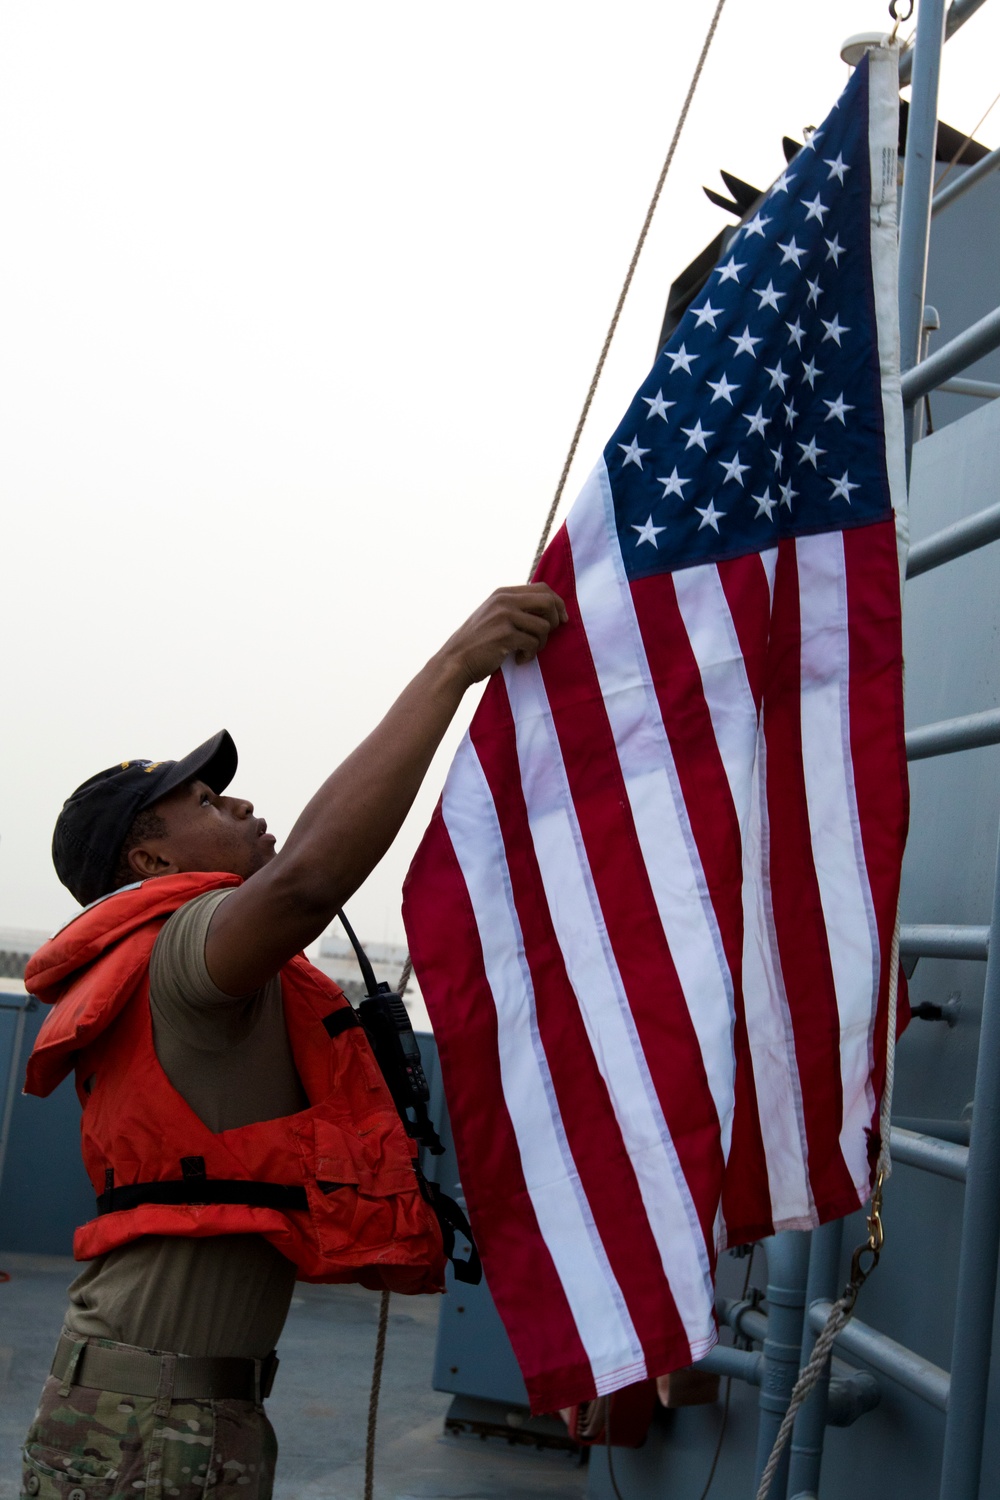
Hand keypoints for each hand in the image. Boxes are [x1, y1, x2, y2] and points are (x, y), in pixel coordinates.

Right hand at [440, 584, 568, 686]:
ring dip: (540, 643)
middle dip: (555, 620)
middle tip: (548, 636)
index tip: (561, 619)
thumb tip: (550, 607)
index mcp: (503, 593)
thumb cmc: (477, 643)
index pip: (542, 588)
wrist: (455, 661)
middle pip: (548, 602)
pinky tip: (519, 659)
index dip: (557, 603)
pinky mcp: (505, 635)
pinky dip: (530, 655)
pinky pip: (533, 643)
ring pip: (544, 626)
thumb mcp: (493, 615)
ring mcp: (504, 617)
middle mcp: (504, 601)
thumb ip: (515, 608)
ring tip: (527, 651)